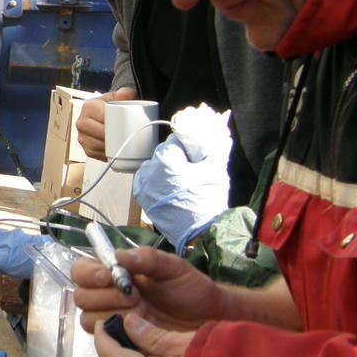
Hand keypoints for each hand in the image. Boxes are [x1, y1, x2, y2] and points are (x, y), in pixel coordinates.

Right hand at [71, 244, 224, 333]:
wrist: (212, 320)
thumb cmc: (191, 289)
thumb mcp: (172, 267)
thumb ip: (147, 258)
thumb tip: (118, 255)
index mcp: (115, 274)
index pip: (82, 271)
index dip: (89, 274)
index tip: (110, 275)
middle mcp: (109, 297)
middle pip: (81, 297)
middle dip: (104, 296)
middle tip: (136, 298)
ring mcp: (115, 321)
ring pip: (89, 320)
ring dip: (110, 315)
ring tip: (140, 315)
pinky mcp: (123, 343)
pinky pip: (105, 341)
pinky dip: (116, 335)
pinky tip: (139, 331)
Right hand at [77, 87, 136, 160]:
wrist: (105, 114)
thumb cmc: (112, 106)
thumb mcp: (119, 96)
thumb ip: (125, 93)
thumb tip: (127, 95)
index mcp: (88, 107)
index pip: (104, 118)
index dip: (117, 124)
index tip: (129, 127)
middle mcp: (81, 122)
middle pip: (101, 134)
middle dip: (116, 137)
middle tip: (130, 137)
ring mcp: (82, 136)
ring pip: (99, 146)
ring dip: (112, 148)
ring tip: (125, 145)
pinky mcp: (86, 149)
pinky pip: (98, 155)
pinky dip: (108, 155)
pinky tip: (116, 151)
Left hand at [134, 131, 229, 253]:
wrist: (201, 232)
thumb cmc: (208, 199)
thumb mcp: (215, 166)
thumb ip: (211, 143)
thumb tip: (213, 124)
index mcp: (165, 159)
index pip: (175, 140)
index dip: (189, 148)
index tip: (196, 158)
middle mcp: (148, 170)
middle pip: (164, 153)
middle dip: (178, 159)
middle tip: (193, 172)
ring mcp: (143, 185)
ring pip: (155, 167)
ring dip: (167, 170)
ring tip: (184, 184)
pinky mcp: (142, 198)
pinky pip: (149, 181)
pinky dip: (159, 182)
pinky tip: (173, 191)